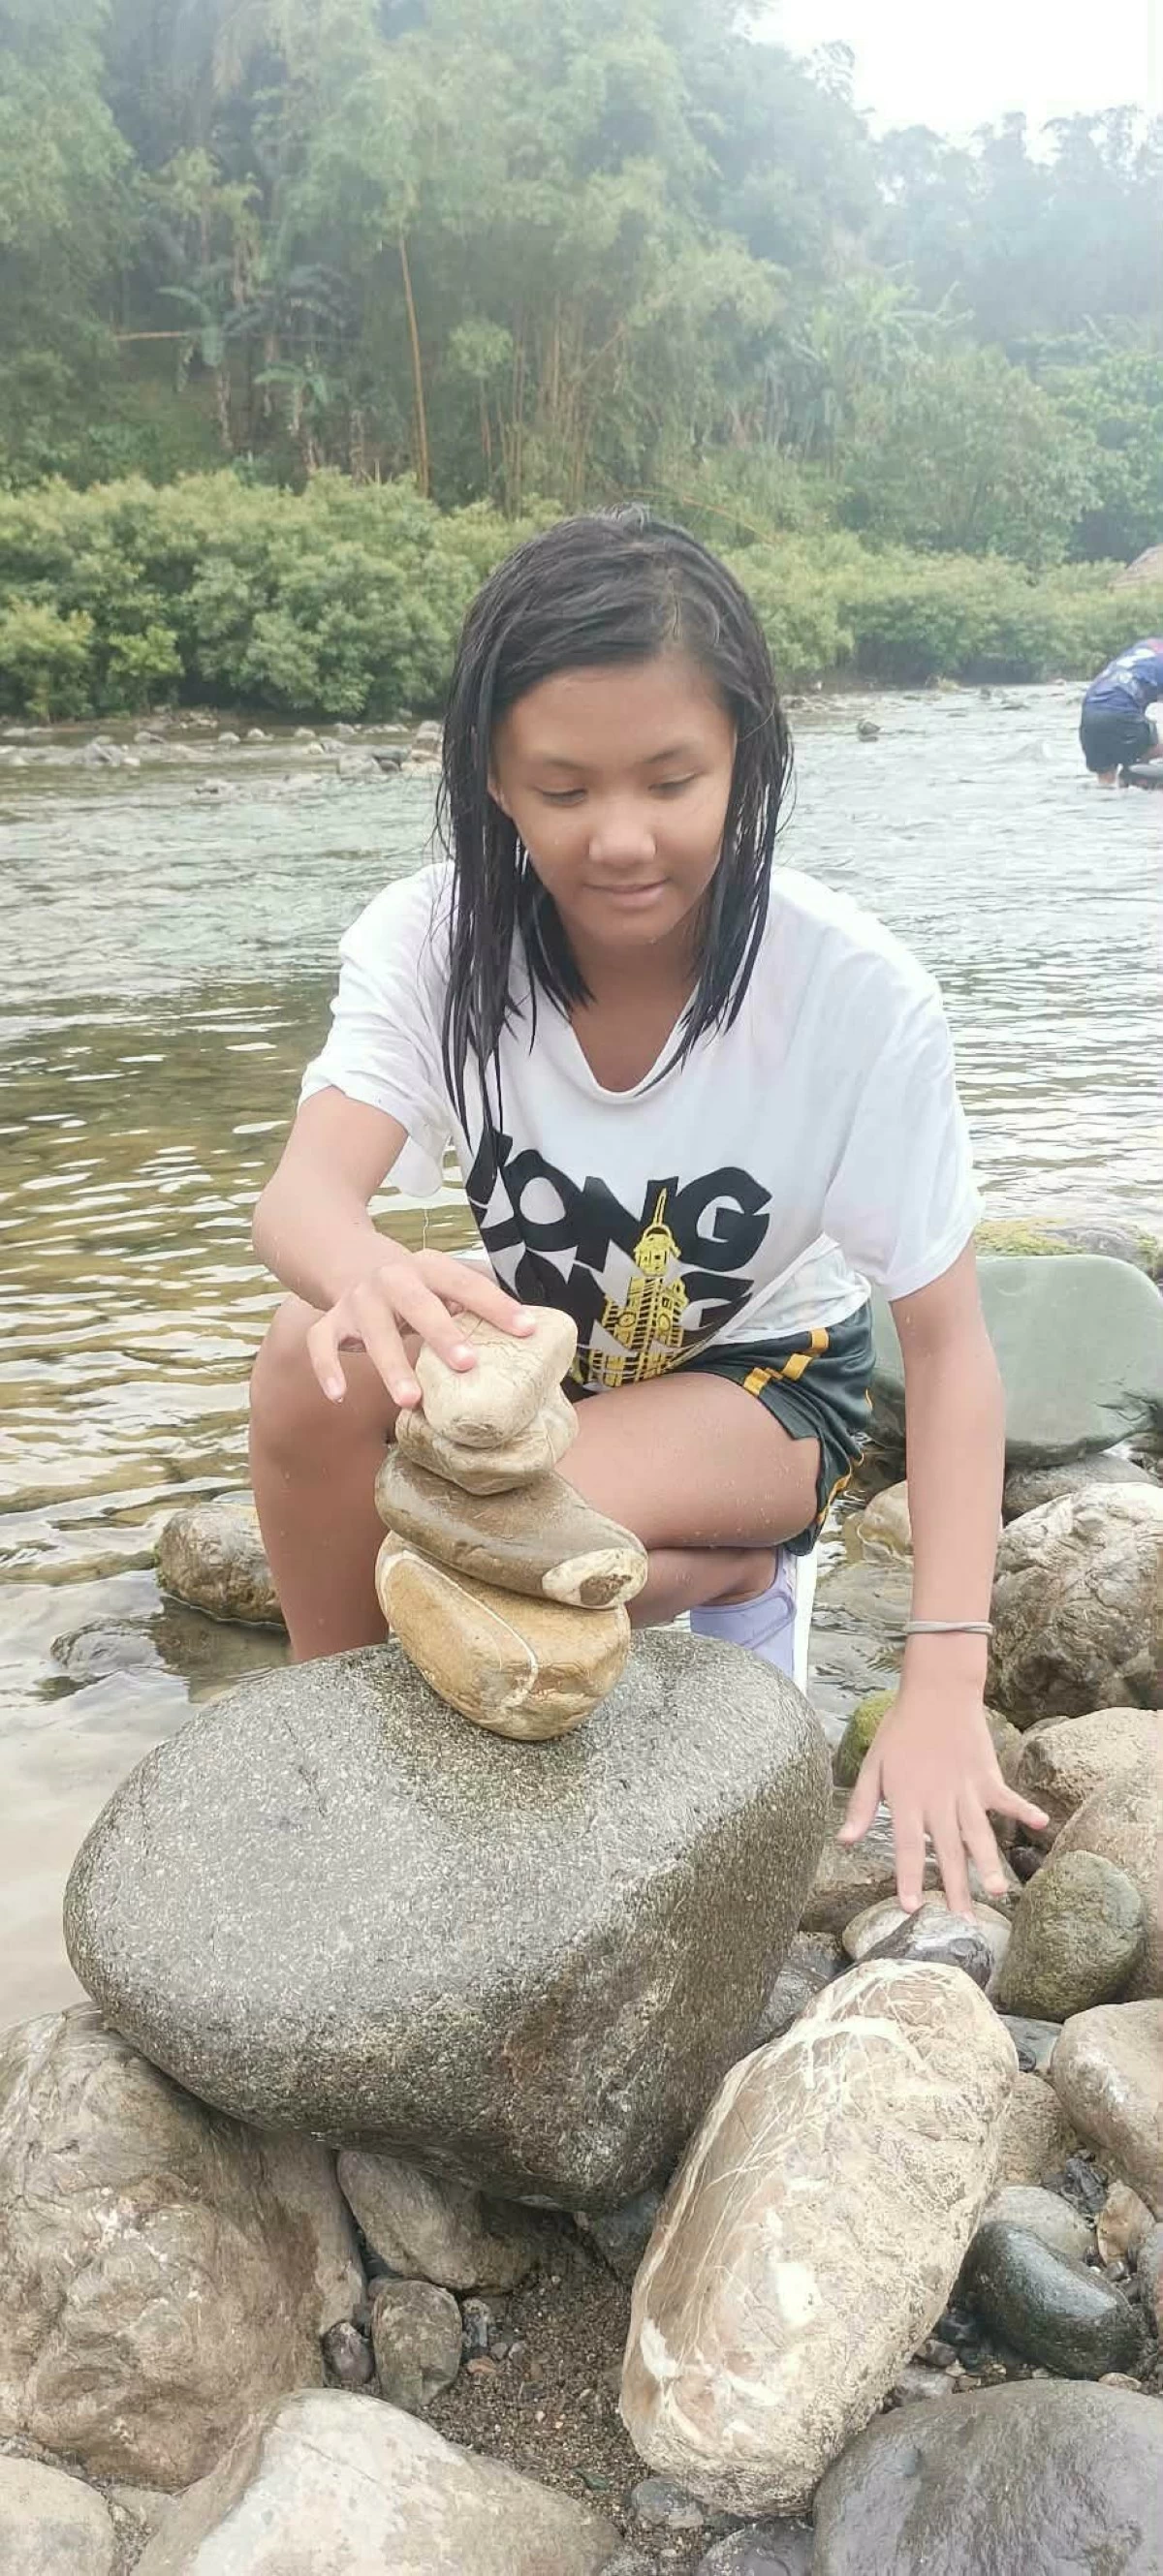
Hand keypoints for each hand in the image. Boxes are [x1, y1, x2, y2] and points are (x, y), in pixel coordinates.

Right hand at [306, 1249, 535, 1408]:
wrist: (347, 1258)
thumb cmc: (413, 1286)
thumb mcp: (440, 1283)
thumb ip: (471, 1304)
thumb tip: (530, 1338)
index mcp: (427, 1267)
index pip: (466, 1283)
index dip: (496, 1305)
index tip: (526, 1330)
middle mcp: (391, 1279)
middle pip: (418, 1304)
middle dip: (441, 1333)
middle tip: (467, 1364)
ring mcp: (358, 1300)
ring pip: (373, 1331)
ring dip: (391, 1366)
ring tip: (410, 1400)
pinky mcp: (331, 1319)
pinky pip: (321, 1344)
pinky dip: (327, 1368)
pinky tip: (337, 1395)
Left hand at [838, 1684, 1048, 1918]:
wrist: (936, 1692)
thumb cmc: (901, 1729)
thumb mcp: (872, 1766)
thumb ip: (862, 1806)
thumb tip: (843, 1841)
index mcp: (908, 1800)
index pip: (908, 1847)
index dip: (909, 1878)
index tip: (911, 1908)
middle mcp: (938, 1800)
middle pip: (948, 1851)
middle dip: (956, 1888)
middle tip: (964, 1923)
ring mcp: (966, 1789)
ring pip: (979, 1834)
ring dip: (989, 1864)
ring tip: (998, 1893)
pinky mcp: (988, 1776)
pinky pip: (1007, 1798)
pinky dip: (1024, 1810)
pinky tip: (1041, 1824)